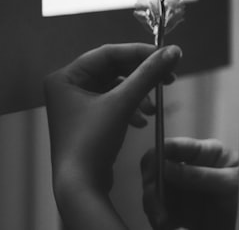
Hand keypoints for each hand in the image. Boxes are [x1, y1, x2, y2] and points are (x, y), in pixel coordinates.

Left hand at [44, 43, 180, 197]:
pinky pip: (114, 102)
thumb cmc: (91, 142)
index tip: (166, 55)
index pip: (108, 54)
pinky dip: (131, 107)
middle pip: (113, 69)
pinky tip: (142, 120)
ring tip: (153, 107)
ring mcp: (77, 105)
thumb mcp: (122, 102)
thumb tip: (173, 52)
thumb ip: (148, 74)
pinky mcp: (88, 120)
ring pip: (116, 86)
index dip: (139, 52)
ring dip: (139, 94)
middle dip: (141, 76)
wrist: (81, 186)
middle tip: (168, 77)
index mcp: (65, 78)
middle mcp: (67, 87)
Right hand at [141, 137, 238, 229]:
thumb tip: (164, 166)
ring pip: (155, 194)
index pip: (171, 146)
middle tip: (159, 210)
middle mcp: (188, 168)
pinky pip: (162, 214)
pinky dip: (162, 221)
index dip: (156, 156)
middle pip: (155, 171)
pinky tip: (173, 227)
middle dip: (153, 189)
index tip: (154, 173)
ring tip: (166, 224)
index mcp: (203, 153)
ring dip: (154, 209)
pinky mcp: (182, 211)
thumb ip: (199, 175)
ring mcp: (183, 190)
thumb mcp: (230, 182)